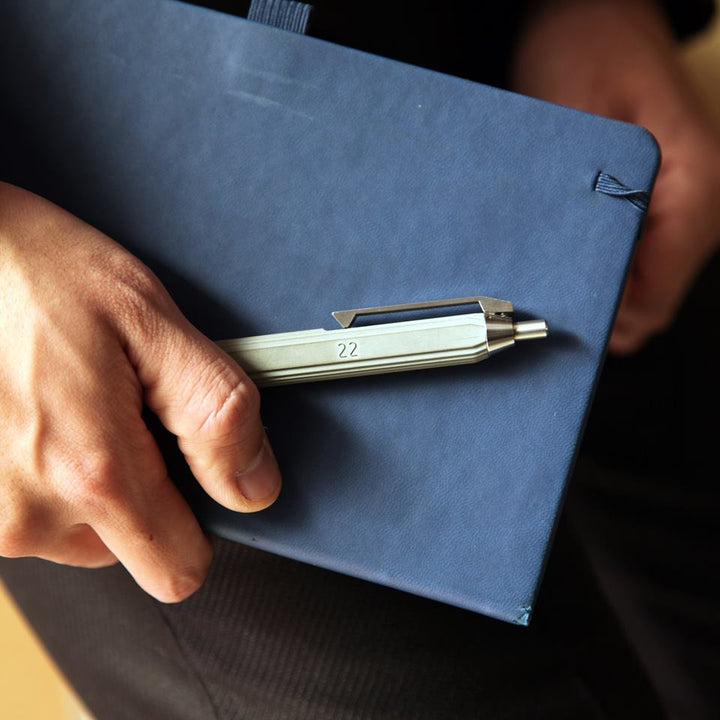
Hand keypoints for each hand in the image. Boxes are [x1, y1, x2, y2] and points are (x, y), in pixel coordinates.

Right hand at [0, 182, 280, 601]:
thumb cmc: (37, 274)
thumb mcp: (151, 321)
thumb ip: (216, 411)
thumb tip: (254, 486)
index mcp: (90, 471)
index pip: (178, 569)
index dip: (199, 523)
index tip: (193, 473)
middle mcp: (26, 512)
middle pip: (128, 549)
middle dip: (141, 491)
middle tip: (124, 411)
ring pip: (76, 529)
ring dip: (87, 477)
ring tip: (73, 402)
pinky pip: (32, 509)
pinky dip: (45, 471)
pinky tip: (39, 413)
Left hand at [510, 0, 719, 353]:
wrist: (592, 15)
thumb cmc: (586, 48)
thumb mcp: (576, 125)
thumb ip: (590, 205)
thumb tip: (585, 274)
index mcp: (694, 185)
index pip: (657, 296)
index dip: (609, 318)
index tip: (563, 315)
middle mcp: (699, 202)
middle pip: (650, 299)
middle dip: (599, 305)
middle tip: (547, 295)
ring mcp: (682, 205)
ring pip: (642, 283)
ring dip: (598, 284)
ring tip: (553, 267)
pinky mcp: (661, 201)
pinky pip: (634, 257)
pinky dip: (601, 263)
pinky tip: (568, 248)